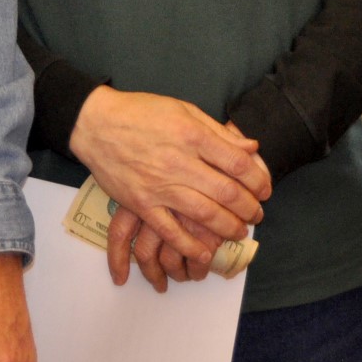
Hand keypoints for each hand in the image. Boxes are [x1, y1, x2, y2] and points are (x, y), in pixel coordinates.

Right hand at [68, 88, 270, 284]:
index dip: (258, 179)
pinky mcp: (141, 203)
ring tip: (239, 232)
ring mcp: (159, 185)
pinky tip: (205, 252)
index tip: (265, 189)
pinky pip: (169, 231)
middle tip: (257, 215)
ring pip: (203, 213)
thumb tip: (251, 147)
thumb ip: (217, 131)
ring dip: (227, 227)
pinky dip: (190, 245)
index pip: (237, 163)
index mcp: (192, 134)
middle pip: (226, 191)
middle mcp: (179, 161)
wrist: (96, 123)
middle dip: (248, 207)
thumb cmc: (141, 112)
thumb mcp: (183, 109)